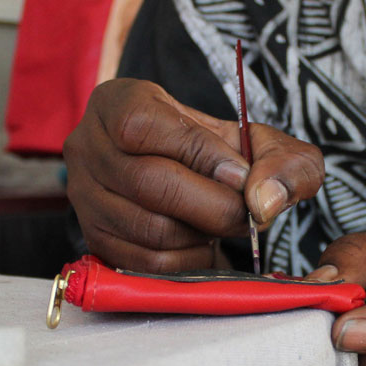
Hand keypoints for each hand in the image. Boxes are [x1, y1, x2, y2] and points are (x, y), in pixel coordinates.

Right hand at [63, 79, 323, 271]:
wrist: (188, 178)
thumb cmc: (218, 153)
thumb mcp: (258, 141)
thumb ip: (281, 160)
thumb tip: (263, 200)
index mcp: (118, 102)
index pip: (145, 125)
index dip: (199, 154)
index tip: (241, 175)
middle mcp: (88, 147)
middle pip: (148, 183)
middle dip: (213, 205)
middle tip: (246, 213)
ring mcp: (84, 197)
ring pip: (149, 228)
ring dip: (202, 235)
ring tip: (223, 225)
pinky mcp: (94, 240)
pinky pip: (145, 263)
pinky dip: (186, 260)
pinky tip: (202, 244)